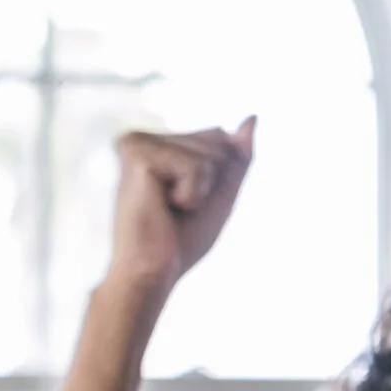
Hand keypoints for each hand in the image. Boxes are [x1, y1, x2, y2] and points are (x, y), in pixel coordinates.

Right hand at [105, 122, 254, 299]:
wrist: (151, 273)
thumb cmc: (181, 240)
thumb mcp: (221, 194)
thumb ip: (237, 157)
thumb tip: (253, 117)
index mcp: (158, 143)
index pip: (219, 137)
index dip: (219, 178)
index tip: (187, 203)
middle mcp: (143, 136)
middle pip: (218, 139)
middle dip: (213, 183)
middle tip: (176, 210)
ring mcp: (136, 141)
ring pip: (211, 153)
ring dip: (202, 191)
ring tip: (168, 210)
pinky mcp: (137, 154)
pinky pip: (197, 167)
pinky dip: (192, 194)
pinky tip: (162, 207)